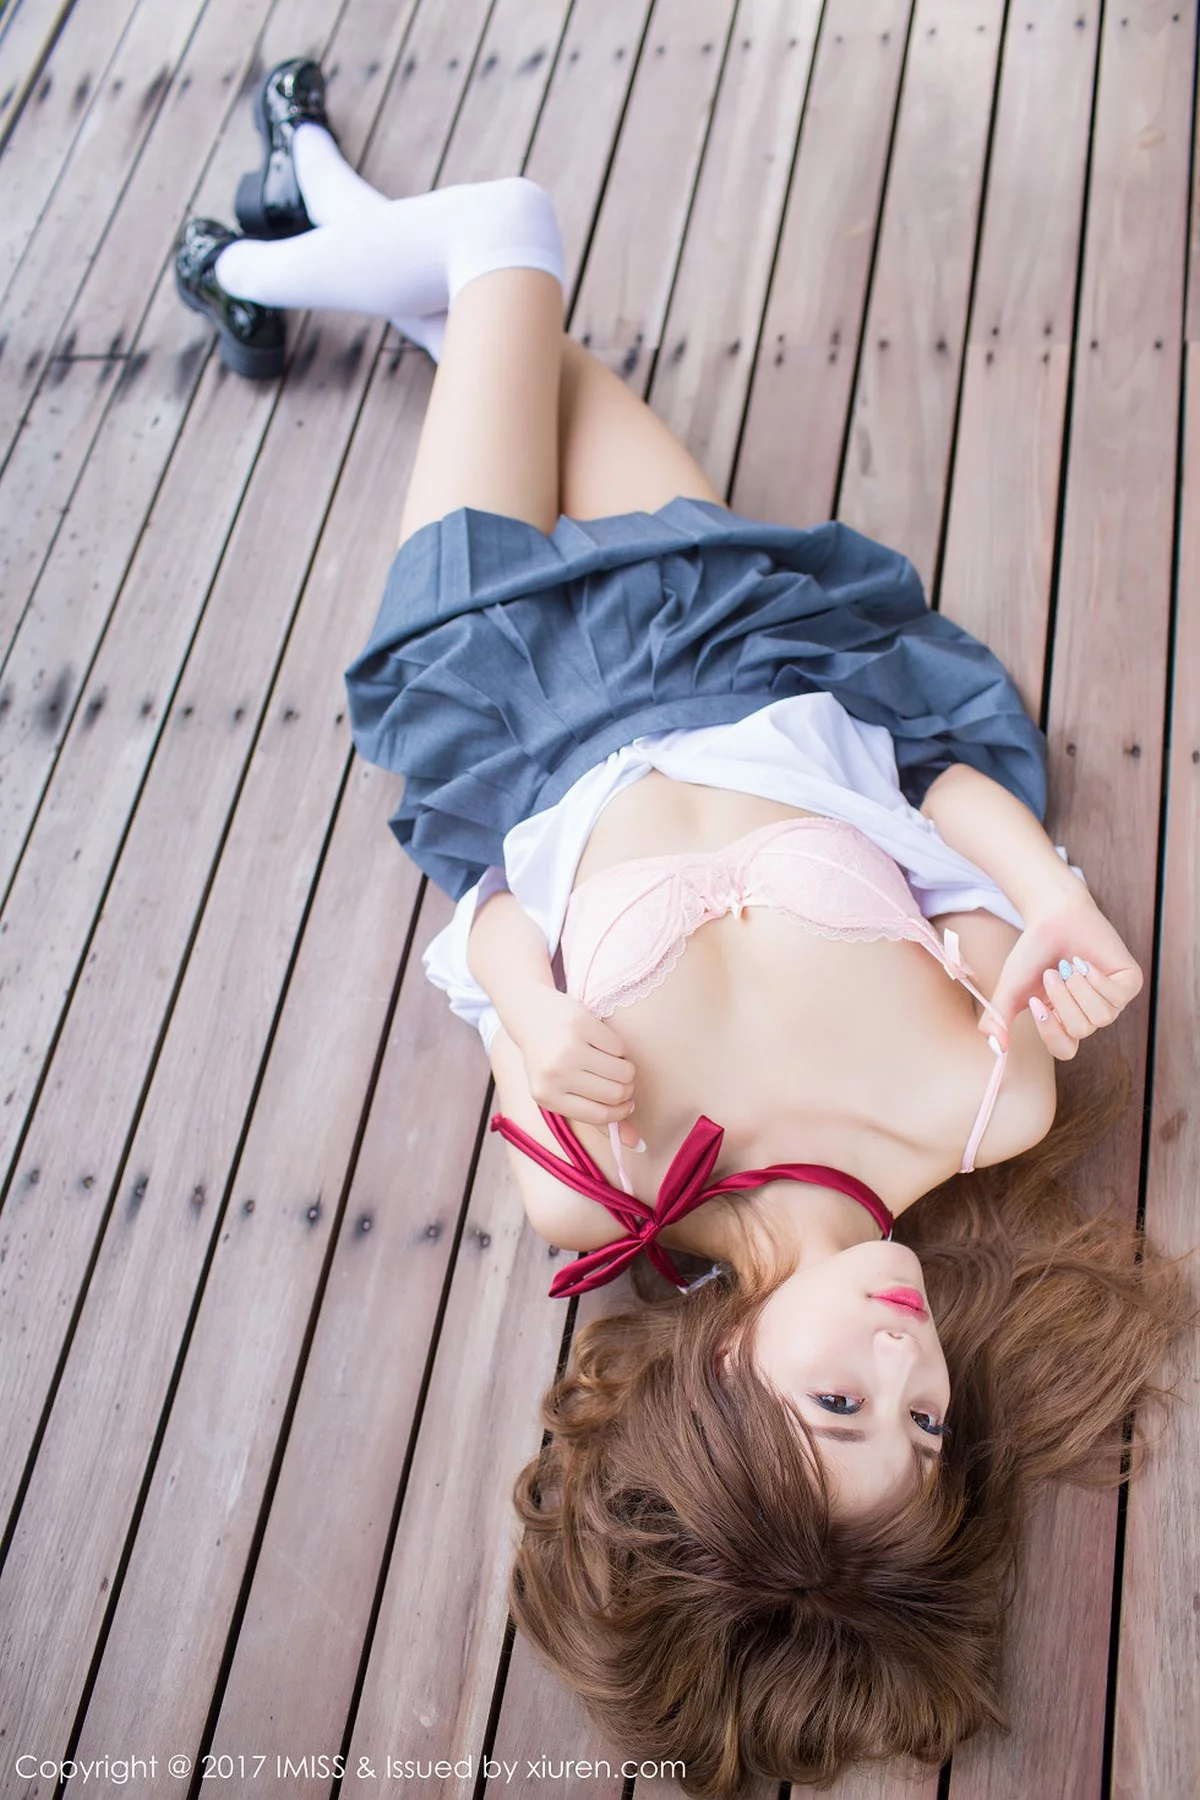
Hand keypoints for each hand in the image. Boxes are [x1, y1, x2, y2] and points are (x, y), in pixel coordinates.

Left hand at [514, 988, 639, 1144]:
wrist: (530, 1015)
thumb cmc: (551, 1059)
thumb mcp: (563, 1091)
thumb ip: (598, 1118)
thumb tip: (635, 1143)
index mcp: (546, 1097)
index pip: (601, 1115)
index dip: (621, 1112)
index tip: (626, 1104)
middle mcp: (555, 1074)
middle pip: (616, 1094)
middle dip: (626, 1089)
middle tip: (620, 1081)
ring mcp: (568, 1049)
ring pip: (623, 1072)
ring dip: (626, 1070)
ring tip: (614, 1064)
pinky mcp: (581, 1025)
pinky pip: (620, 1048)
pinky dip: (619, 1050)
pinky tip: (604, 1045)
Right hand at [983, 894, 1142, 1060]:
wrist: (1053, 918)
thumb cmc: (1034, 954)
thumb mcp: (1011, 990)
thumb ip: (998, 1021)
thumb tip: (997, 1049)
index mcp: (1065, 1022)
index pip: (1065, 1049)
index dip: (1050, 1032)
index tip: (1035, 1003)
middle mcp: (1091, 1015)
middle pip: (1081, 1030)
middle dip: (1062, 999)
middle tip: (1051, 973)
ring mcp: (1112, 1001)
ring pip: (1101, 1016)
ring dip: (1078, 988)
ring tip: (1067, 966)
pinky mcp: (1129, 983)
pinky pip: (1117, 997)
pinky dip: (1095, 978)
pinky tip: (1085, 962)